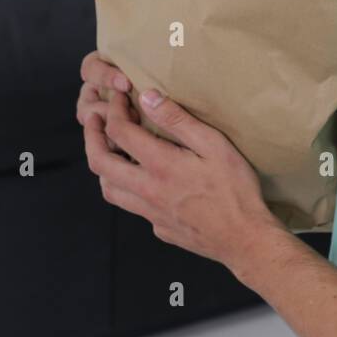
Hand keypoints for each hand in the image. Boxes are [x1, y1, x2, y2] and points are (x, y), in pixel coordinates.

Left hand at [77, 53, 282, 268]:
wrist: (244, 239)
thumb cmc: (235, 190)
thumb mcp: (214, 145)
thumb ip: (178, 121)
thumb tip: (148, 98)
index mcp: (160, 165)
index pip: (119, 132)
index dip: (114, 110)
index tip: (119, 97)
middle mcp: (146, 190)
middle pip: (100, 162)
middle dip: (91, 136)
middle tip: (94, 119)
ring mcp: (150, 212)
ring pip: (108, 189)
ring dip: (102, 165)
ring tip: (110, 149)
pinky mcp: (159, 227)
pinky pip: (131, 206)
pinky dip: (125, 188)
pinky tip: (141, 181)